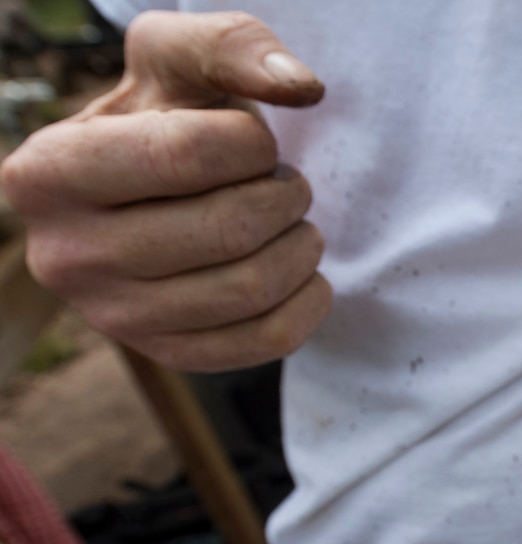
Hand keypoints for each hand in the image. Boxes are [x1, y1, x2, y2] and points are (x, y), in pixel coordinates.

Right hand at [0, 11, 330, 370]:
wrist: (149, 192)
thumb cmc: (165, 117)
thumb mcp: (175, 58)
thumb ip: (230, 47)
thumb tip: (301, 86)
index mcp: (48, 173)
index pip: (184, 156)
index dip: (251, 143)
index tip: (253, 141)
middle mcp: (65, 257)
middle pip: (228, 230)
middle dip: (284, 195)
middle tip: (284, 182)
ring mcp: (114, 319)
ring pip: (251, 288)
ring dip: (301, 243)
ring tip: (289, 219)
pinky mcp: (169, 355)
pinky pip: (268, 341)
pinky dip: (309, 299)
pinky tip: (302, 269)